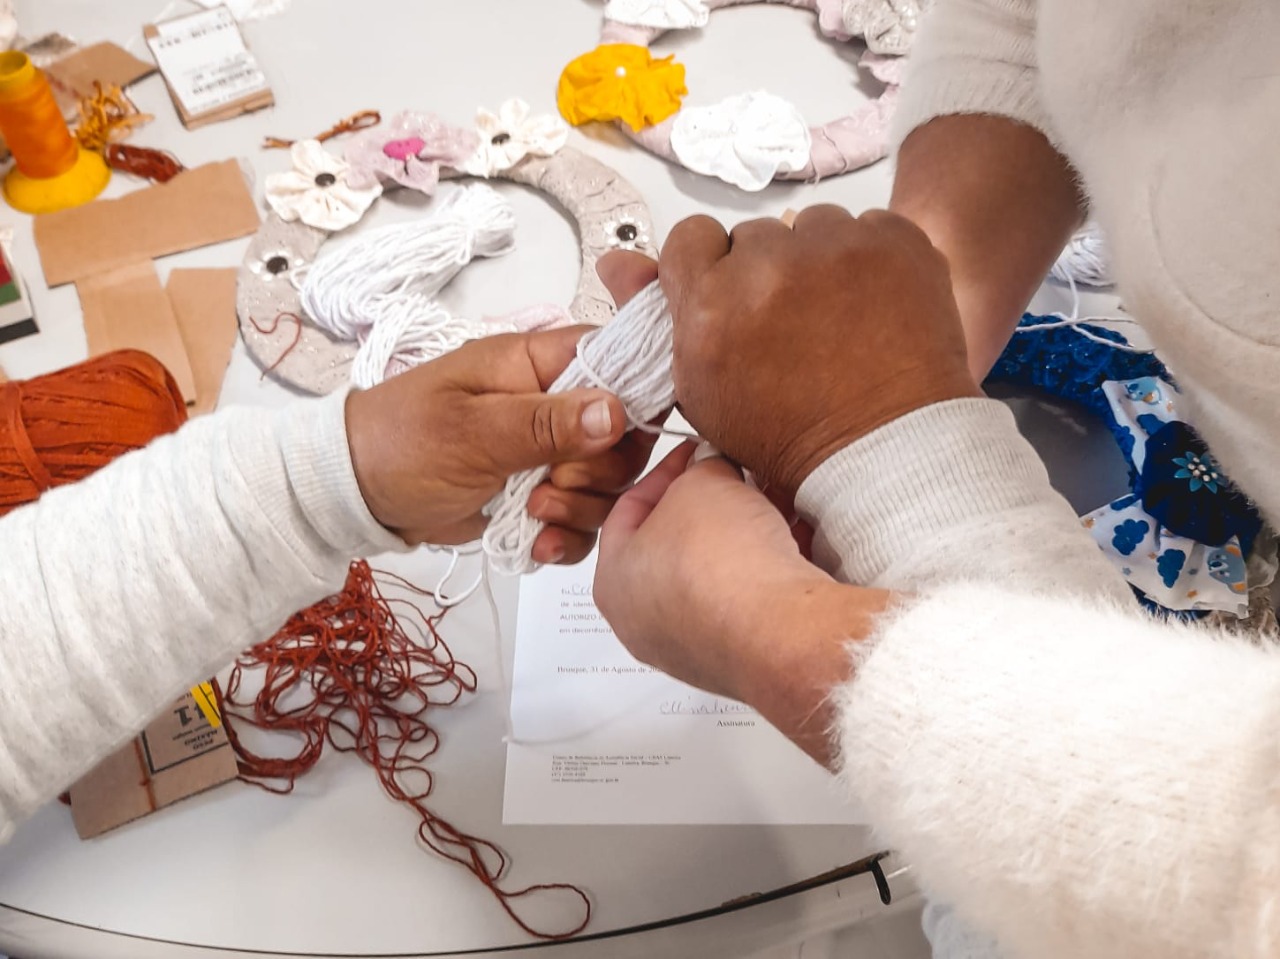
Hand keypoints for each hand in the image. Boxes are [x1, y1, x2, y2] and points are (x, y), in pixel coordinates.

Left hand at [344, 255, 658, 559]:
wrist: (356, 495)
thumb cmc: (400, 443)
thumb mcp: (471, 431)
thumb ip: (546, 423)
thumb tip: (615, 411)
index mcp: (536, 364)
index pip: (616, 359)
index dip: (634, 395)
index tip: (620, 436)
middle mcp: (553, 404)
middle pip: (623, 433)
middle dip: (599, 471)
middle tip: (551, 484)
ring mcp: (549, 453)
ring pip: (607, 483)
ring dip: (581, 509)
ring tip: (533, 515)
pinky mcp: (541, 495)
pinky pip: (582, 518)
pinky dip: (567, 537)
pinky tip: (536, 543)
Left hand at [594, 444, 888, 765]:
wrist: (777, 630)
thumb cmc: (718, 561)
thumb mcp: (702, 482)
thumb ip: (701, 468)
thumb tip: (712, 467)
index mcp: (614, 583)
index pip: (628, 512)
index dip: (665, 472)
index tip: (695, 454)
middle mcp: (647, 624)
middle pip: (675, 546)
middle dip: (708, 505)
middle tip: (732, 477)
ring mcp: (696, 647)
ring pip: (718, 574)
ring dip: (744, 535)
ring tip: (772, 500)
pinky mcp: (744, 657)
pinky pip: (753, 601)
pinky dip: (770, 568)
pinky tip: (797, 537)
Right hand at [661, 206, 982, 496]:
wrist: (885, 449)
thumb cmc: (792, 432)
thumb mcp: (703, 388)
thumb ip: (660, 320)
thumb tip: (617, 263)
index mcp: (712, 301)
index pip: (691, 237)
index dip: (710, 268)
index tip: (730, 296)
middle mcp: (770, 263)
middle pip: (754, 237)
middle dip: (765, 270)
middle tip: (789, 322)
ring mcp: (838, 246)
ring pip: (812, 228)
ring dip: (818, 261)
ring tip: (835, 316)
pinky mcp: (895, 240)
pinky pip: (868, 228)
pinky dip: (870, 261)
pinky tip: (871, 307)